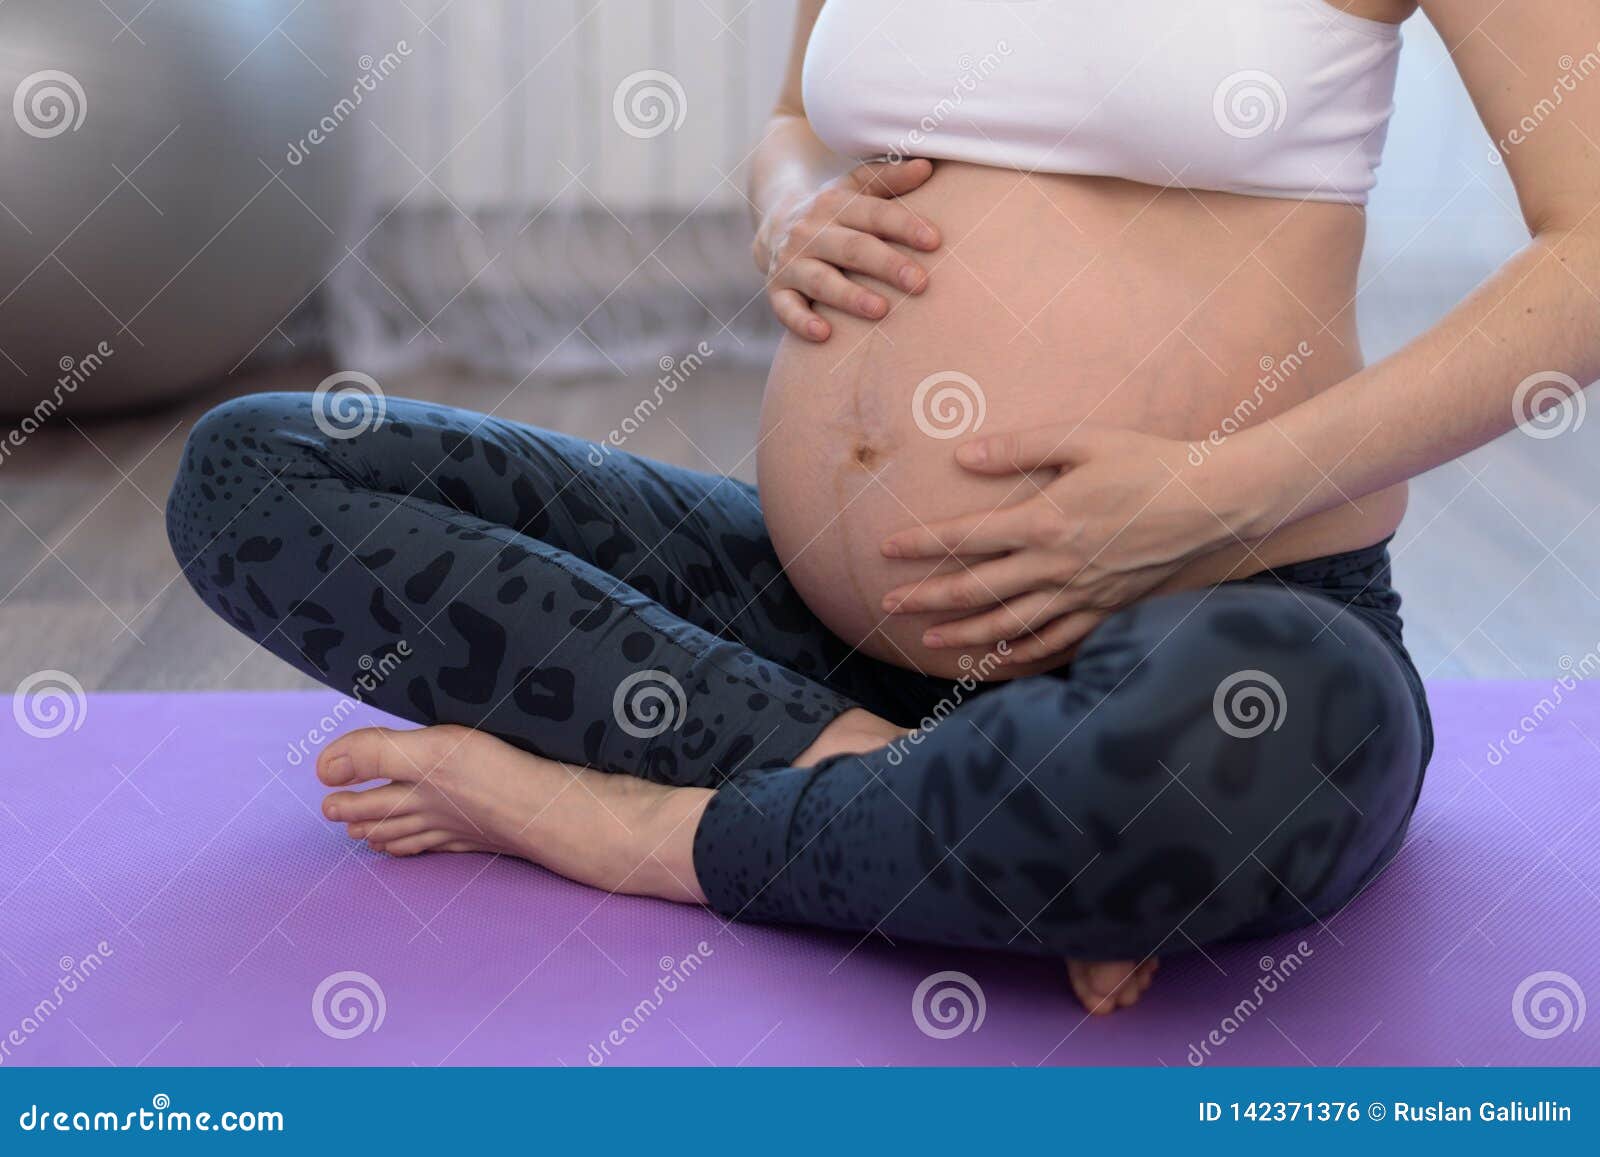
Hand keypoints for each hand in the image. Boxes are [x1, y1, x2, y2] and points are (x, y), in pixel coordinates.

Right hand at [754, 158, 940, 341]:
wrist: (773, 227)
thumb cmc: (833, 212)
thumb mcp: (856, 188)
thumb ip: (890, 178)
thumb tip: (927, 166)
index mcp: (834, 204)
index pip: (874, 213)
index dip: (904, 226)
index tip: (935, 241)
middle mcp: (810, 232)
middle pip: (852, 248)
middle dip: (886, 265)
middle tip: (920, 283)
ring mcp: (790, 262)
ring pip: (821, 280)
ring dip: (850, 296)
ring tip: (881, 310)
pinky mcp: (777, 291)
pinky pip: (786, 309)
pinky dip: (802, 322)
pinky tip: (824, 334)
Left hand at [878, 425, 1245, 664]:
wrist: (1213, 500)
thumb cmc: (1149, 461)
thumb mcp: (1083, 439)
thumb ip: (1019, 447)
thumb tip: (961, 455)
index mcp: (1046, 520)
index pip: (966, 536)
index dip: (921, 544)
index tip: (886, 549)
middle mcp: (1058, 565)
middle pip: (977, 588)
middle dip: (927, 598)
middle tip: (888, 605)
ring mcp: (1082, 594)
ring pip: (1010, 625)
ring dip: (964, 634)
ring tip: (929, 640)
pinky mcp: (1106, 610)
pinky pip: (1056, 642)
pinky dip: (1022, 655)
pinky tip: (997, 661)